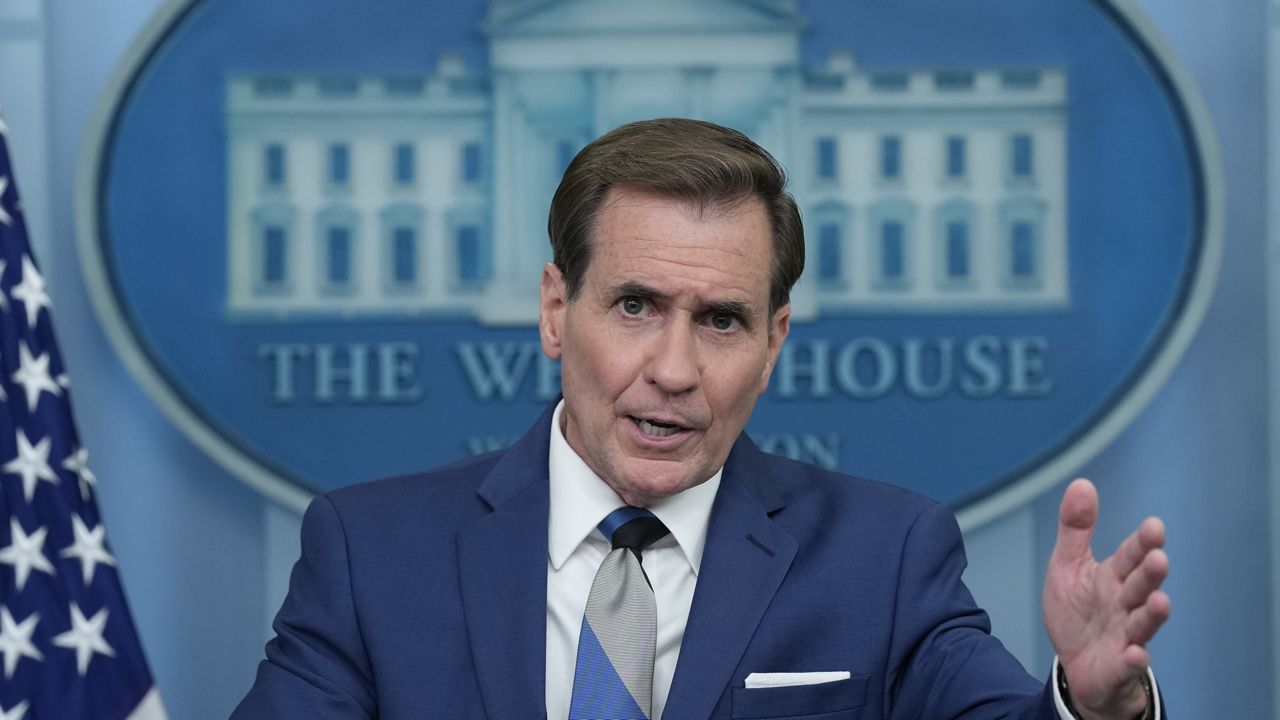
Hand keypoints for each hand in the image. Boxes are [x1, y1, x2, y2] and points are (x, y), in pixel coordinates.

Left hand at [1043, 479, 1169, 719]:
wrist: (1078, 664)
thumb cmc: (1078, 611)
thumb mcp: (1068, 566)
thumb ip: (1076, 529)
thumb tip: (1082, 483)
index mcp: (1113, 578)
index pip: (1130, 557)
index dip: (1141, 543)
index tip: (1154, 526)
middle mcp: (1125, 605)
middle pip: (1140, 586)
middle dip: (1150, 574)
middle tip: (1158, 558)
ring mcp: (1125, 636)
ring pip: (1142, 624)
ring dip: (1152, 614)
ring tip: (1160, 601)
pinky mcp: (1119, 666)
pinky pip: (1128, 664)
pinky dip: (1133, 659)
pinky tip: (1136, 653)